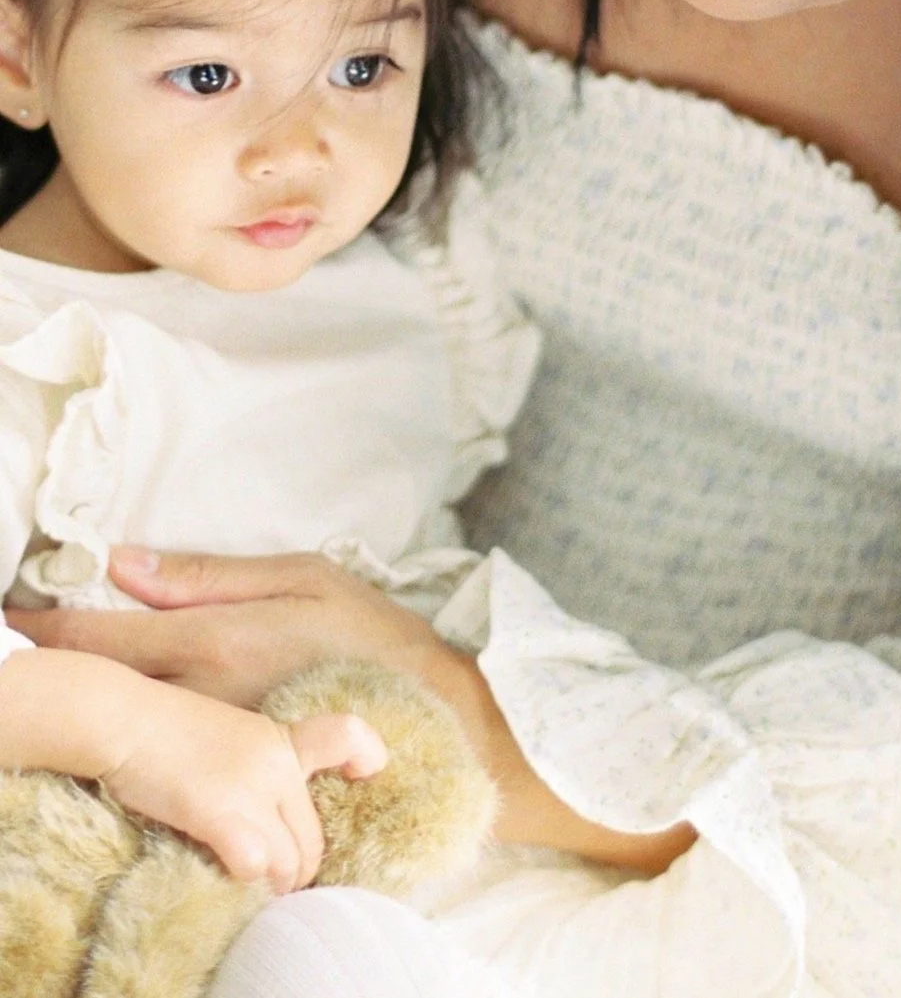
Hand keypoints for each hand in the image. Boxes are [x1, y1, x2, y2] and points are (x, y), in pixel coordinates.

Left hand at [7, 547, 449, 705]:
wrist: (436, 712)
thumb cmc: (375, 634)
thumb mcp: (302, 577)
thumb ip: (210, 575)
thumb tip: (127, 566)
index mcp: (217, 641)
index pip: (106, 635)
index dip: (48, 621)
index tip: (15, 605)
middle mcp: (205, 694)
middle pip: (106, 679)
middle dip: (63, 652)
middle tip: (32, 627)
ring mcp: (217, 734)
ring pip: (131, 710)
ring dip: (98, 683)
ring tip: (75, 653)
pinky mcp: (235, 756)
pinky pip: (168, 738)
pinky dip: (141, 714)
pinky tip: (140, 699)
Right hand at [103, 678, 386, 892]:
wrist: (121, 717)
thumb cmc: (165, 729)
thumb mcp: (229, 732)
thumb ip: (259, 763)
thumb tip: (270, 813)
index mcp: (279, 739)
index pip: (349, 738)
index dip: (365, 760)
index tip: (362, 776)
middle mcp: (275, 762)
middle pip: (314, 838)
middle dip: (297, 869)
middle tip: (274, 880)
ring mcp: (250, 785)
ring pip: (291, 861)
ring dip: (272, 883)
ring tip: (251, 884)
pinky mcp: (218, 810)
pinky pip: (256, 863)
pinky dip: (245, 876)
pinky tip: (227, 869)